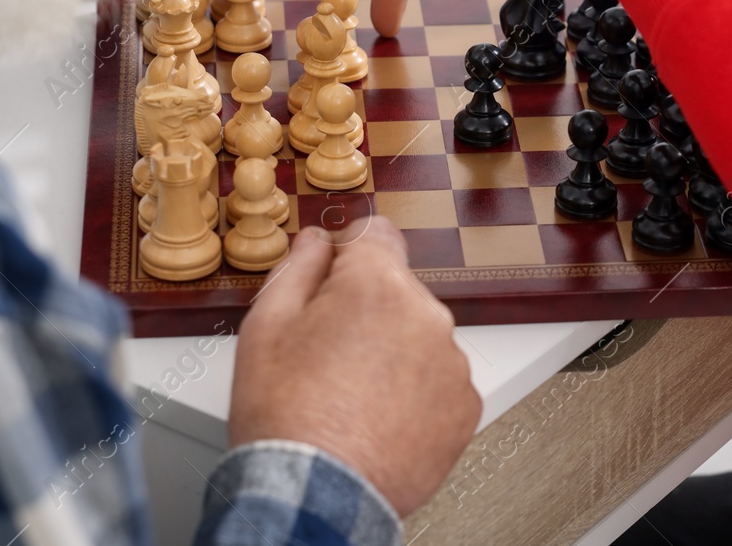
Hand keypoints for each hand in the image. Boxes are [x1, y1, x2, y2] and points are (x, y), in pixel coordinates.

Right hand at [227, 220, 480, 517]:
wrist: (314, 497)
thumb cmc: (285, 417)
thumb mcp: (267, 325)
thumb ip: (298, 268)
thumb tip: (317, 242)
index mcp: (378, 284)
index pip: (376, 235)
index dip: (347, 255)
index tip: (334, 276)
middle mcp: (427, 315)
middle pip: (396, 291)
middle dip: (366, 311)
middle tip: (327, 355)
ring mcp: (452, 363)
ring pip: (419, 337)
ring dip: (393, 353)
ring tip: (351, 396)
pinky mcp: (465, 407)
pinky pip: (439, 382)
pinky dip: (415, 394)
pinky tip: (377, 417)